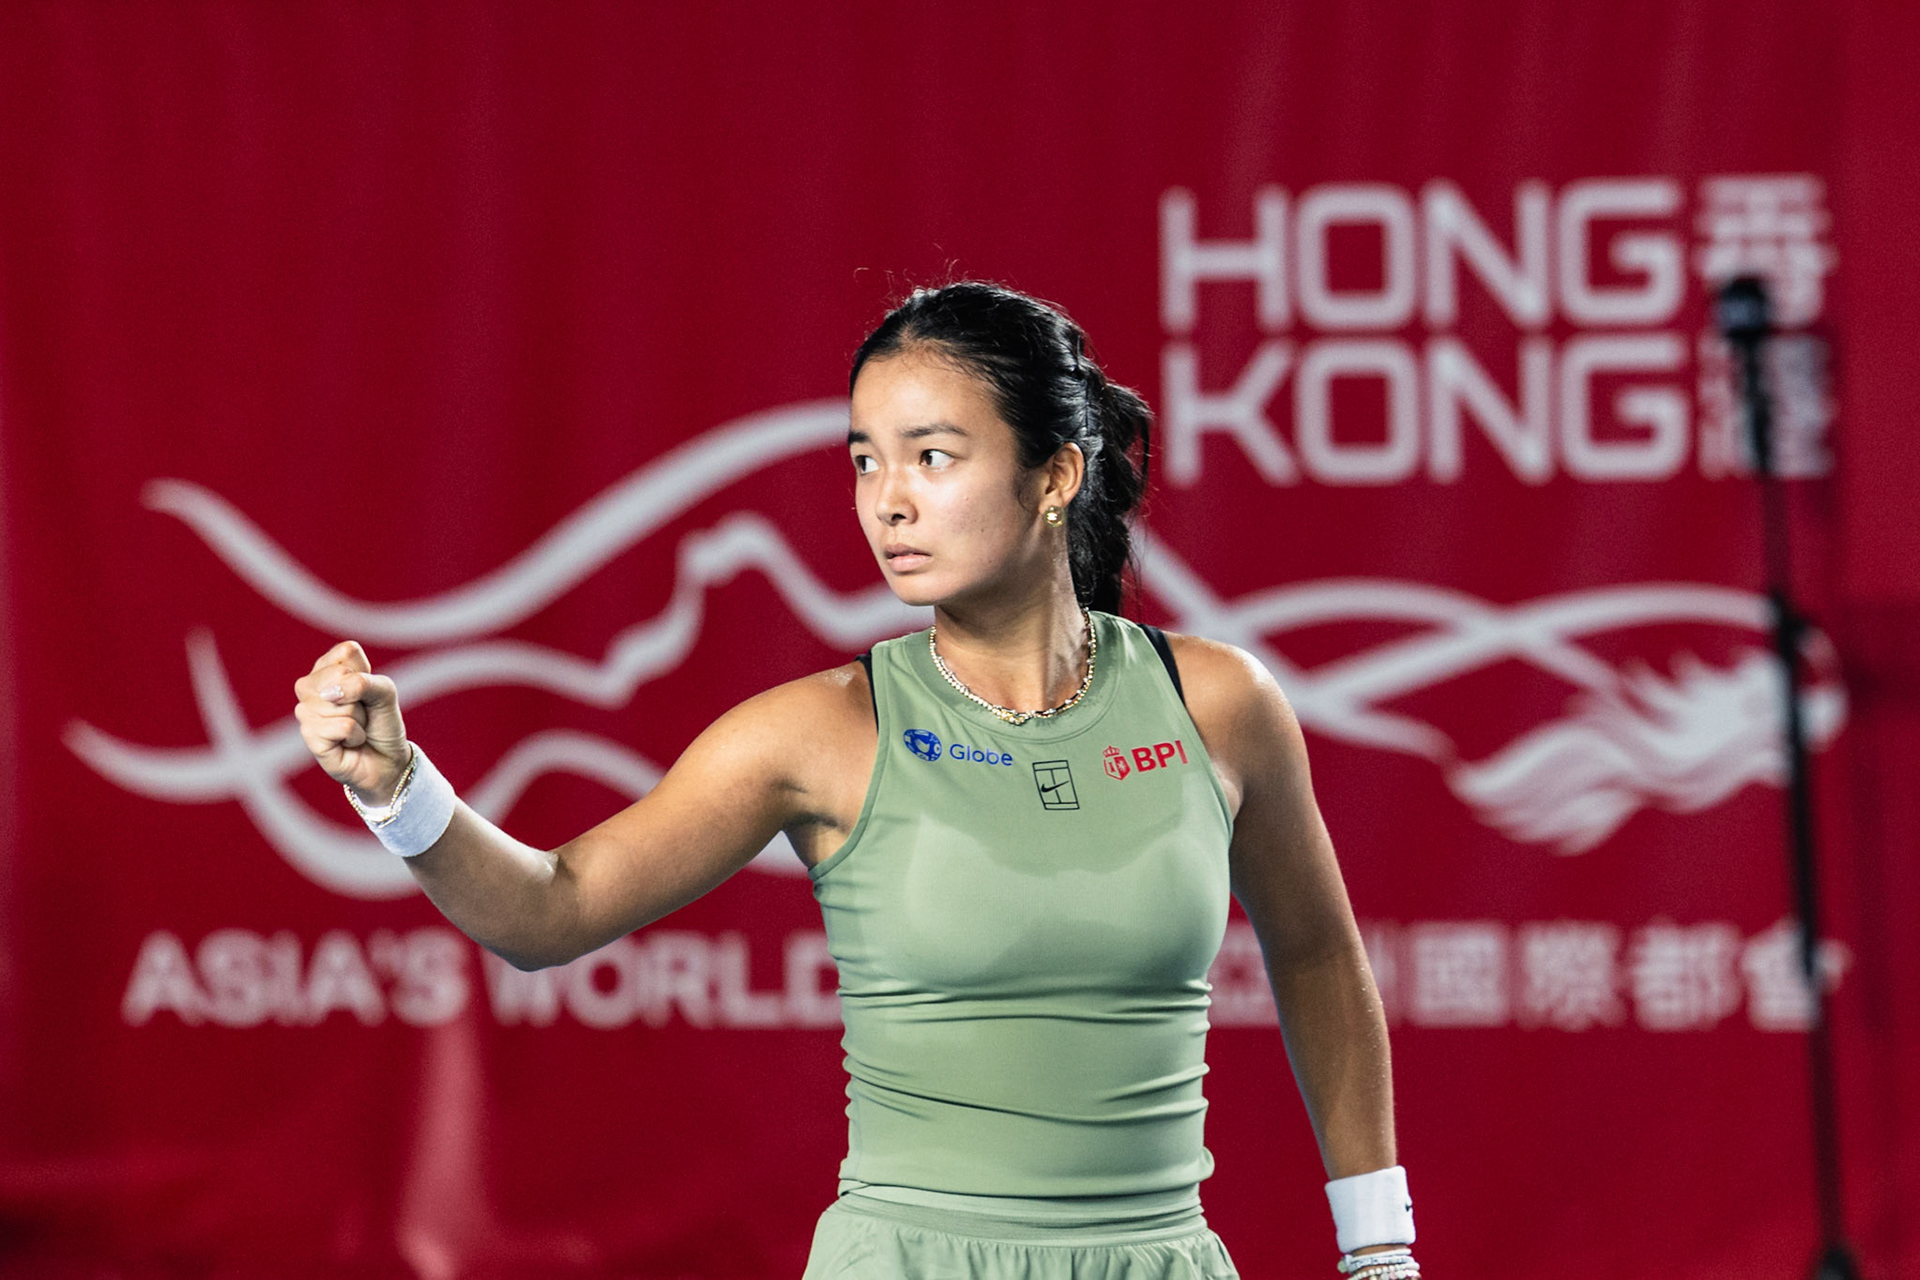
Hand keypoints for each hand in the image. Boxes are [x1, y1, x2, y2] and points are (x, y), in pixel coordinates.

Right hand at [293, 640, 410, 803]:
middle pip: (341, 675)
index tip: (367, 691)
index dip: (367, 673)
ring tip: (355, 728)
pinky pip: (342, 726)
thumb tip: (331, 694)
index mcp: (327, 668)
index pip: (347, 651)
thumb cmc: (381, 721)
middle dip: (362, 697)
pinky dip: (356, 735)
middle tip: (361, 712)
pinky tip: (348, 742)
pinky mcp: (308, 735)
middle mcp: (310, 687)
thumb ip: (362, 682)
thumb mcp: (384, 692)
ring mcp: (305, 711)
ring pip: (341, 702)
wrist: (386, 759)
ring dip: (359, 719)